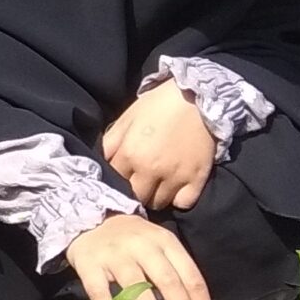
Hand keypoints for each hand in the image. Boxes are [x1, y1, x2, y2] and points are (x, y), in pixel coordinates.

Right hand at [64, 213, 215, 299]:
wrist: (91, 220)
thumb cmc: (134, 241)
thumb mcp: (160, 245)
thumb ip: (176, 271)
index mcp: (165, 241)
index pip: (191, 277)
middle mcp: (142, 246)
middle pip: (168, 283)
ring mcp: (114, 255)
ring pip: (137, 290)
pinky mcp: (89, 265)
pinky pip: (101, 294)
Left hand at [103, 84, 215, 211]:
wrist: (196, 97)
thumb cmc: (157, 105)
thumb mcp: (126, 119)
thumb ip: (111, 143)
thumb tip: (102, 163)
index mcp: (129, 154)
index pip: (115, 181)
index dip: (117, 180)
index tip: (123, 177)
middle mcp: (150, 169)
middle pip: (136, 197)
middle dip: (135, 192)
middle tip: (139, 184)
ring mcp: (175, 176)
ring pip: (158, 203)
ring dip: (155, 197)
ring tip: (156, 185)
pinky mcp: (197, 178)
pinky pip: (183, 203)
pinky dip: (179, 199)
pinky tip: (176, 188)